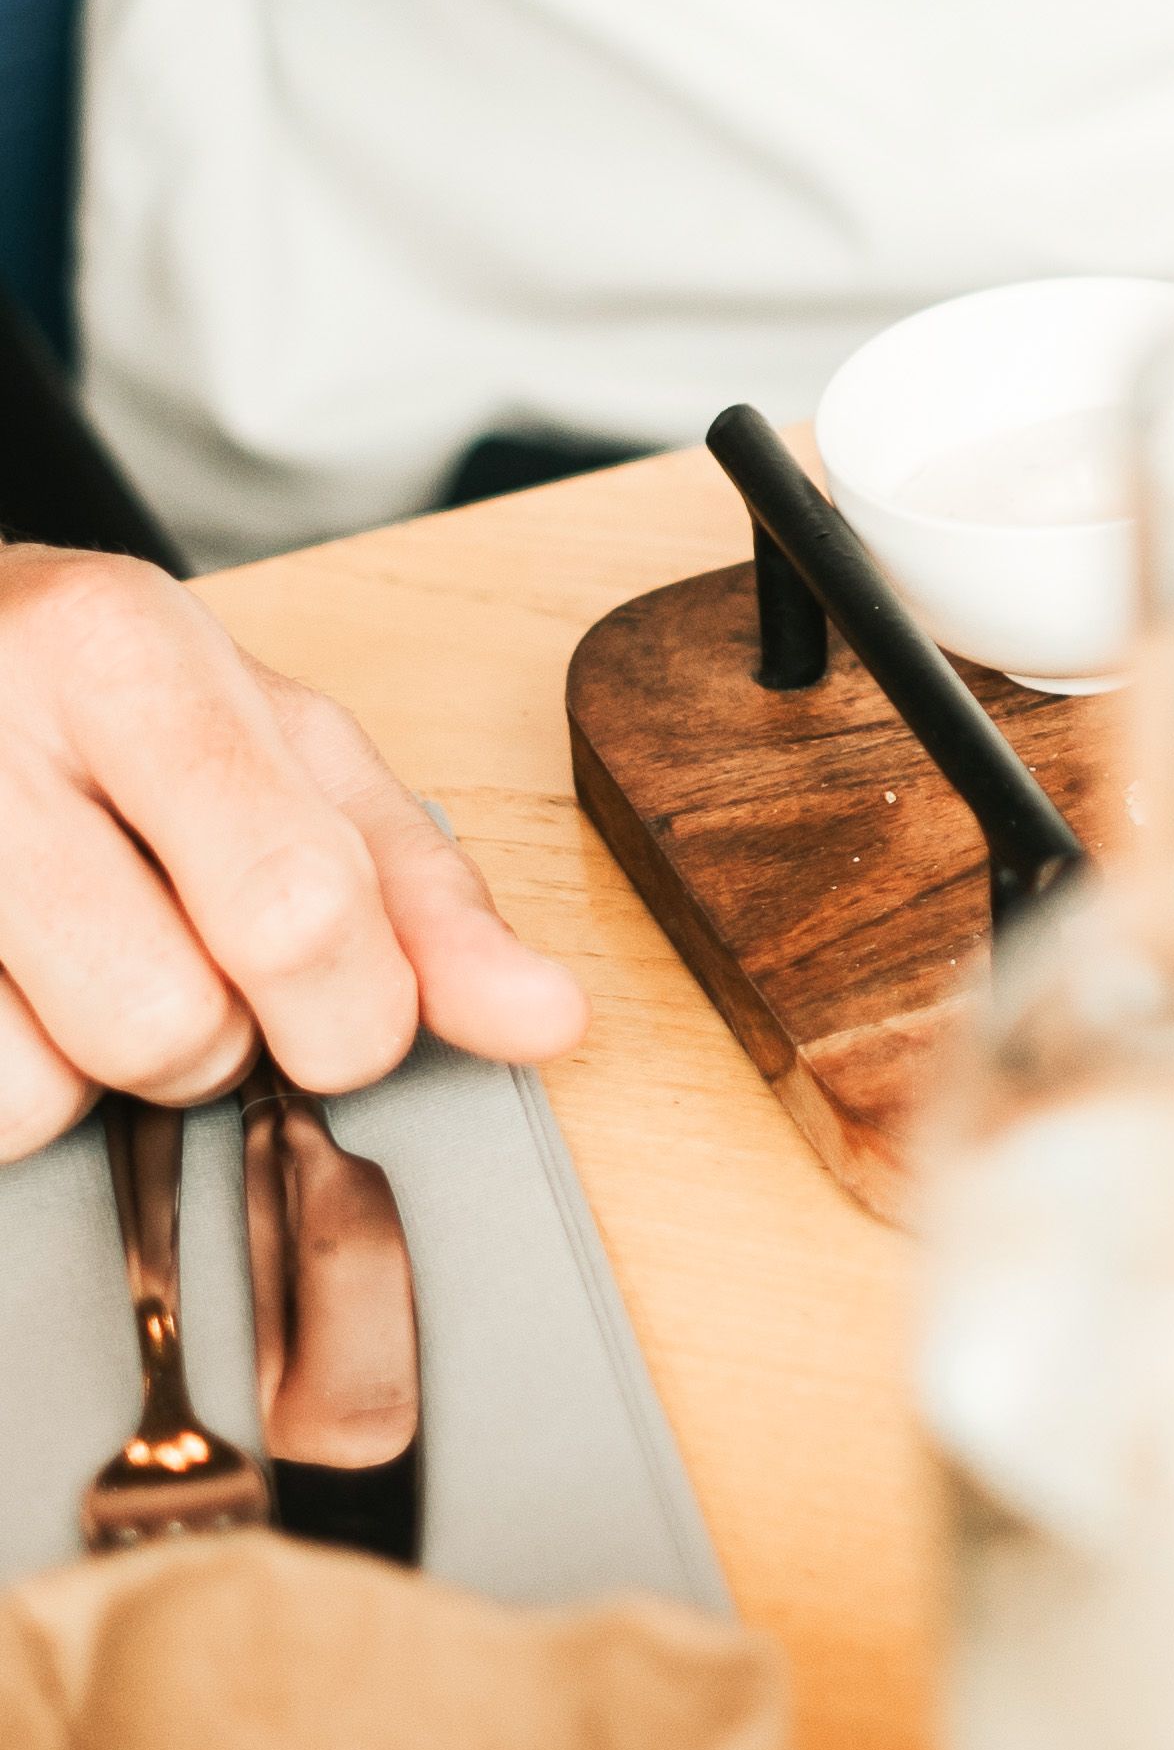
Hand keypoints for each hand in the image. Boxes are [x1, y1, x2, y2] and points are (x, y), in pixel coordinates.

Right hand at [0, 546, 585, 1156]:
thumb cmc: (106, 706)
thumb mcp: (282, 749)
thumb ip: (417, 888)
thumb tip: (544, 1020)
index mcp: (123, 653)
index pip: (293, 908)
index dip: (352, 1008)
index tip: (347, 1000)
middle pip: (171, 1026)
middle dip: (220, 1039)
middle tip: (187, 954)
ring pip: (42, 1096)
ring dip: (91, 1071)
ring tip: (78, 959)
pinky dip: (7, 1086)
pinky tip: (9, 987)